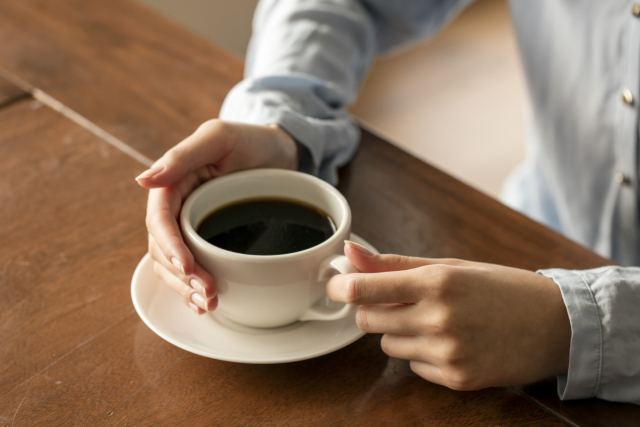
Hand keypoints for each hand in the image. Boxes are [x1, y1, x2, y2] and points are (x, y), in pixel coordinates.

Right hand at [136, 120, 297, 313]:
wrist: (281, 153)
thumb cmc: (251, 140)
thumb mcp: (220, 138)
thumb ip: (182, 157)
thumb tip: (143, 181)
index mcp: (173, 183)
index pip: (160, 219)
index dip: (169, 246)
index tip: (186, 266)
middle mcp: (177, 208)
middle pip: (163, 248)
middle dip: (181, 275)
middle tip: (209, 292)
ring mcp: (192, 226)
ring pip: (172, 264)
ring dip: (185, 288)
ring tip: (208, 304)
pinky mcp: (208, 241)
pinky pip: (191, 268)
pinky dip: (193, 288)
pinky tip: (204, 304)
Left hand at [327, 241, 570, 389]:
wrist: (556, 324)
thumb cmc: (502, 287)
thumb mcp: (451, 266)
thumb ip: (395, 263)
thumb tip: (350, 252)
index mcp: (437, 282)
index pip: (364, 290)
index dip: (341, 287)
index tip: (336, 285)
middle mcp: (439, 319)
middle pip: (368, 321)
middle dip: (374, 310)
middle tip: (399, 300)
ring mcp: (448, 353)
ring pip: (388, 345)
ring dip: (399, 332)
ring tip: (434, 320)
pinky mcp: (457, 379)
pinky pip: (414, 365)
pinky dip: (422, 352)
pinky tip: (450, 341)